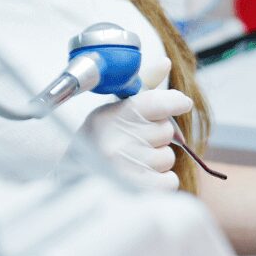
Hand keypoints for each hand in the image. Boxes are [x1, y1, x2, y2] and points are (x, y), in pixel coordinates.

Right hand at [73, 89, 192, 189]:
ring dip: (156, 162)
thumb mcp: (114, 111)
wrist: (72, 185)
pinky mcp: (135, 192)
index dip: (175, 102)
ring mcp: (125, 169)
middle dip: (156, 138)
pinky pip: (170, 181)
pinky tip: (138, 179)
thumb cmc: (98, 143)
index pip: (157, 102)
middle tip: (134, 144)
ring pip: (168, 157)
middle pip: (167, 131)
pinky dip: (160, 182)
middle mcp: (117, 141)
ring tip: (131, 163)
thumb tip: (166, 63)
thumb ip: (144, 88)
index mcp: (112, 116)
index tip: (182, 103)